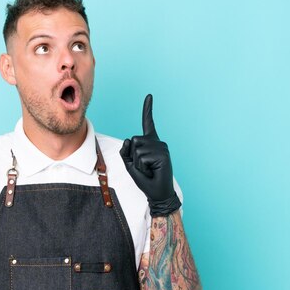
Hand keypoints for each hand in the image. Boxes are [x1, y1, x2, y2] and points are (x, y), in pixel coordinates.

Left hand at [119, 94, 180, 216]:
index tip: (149, 95)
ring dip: (138, 163)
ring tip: (148, 170)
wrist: (157, 193)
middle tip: (144, 167)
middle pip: (134, 140)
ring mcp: (161, 148)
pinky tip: (152, 171)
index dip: (147, 109)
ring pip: (137, 149)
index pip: (148, 123)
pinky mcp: (163, 155)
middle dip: (133, 156)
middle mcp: (157, 142)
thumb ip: (126, 151)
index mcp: (150, 142)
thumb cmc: (145, 179)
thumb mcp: (130, 164)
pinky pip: (142, 157)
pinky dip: (142, 166)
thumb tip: (128, 139)